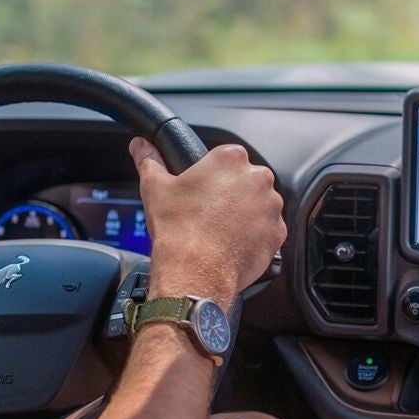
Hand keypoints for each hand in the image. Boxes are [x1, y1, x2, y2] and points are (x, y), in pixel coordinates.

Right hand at [129, 139, 284, 300]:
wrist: (195, 271)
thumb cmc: (178, 229)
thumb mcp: (156, 188)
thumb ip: (150, 161)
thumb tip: (141, 147)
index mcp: (231, 159)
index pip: (227, 158)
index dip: (213, 175)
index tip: (205, 189)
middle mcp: (258, 179)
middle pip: (246, 180)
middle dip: (232, 193)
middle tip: (210, 211)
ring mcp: (271, 207)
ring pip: (259, 205)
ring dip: (245, 214)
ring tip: (220, 229)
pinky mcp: (277, 233)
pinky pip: (267, 230)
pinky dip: (254, 236)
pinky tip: (232, 243)